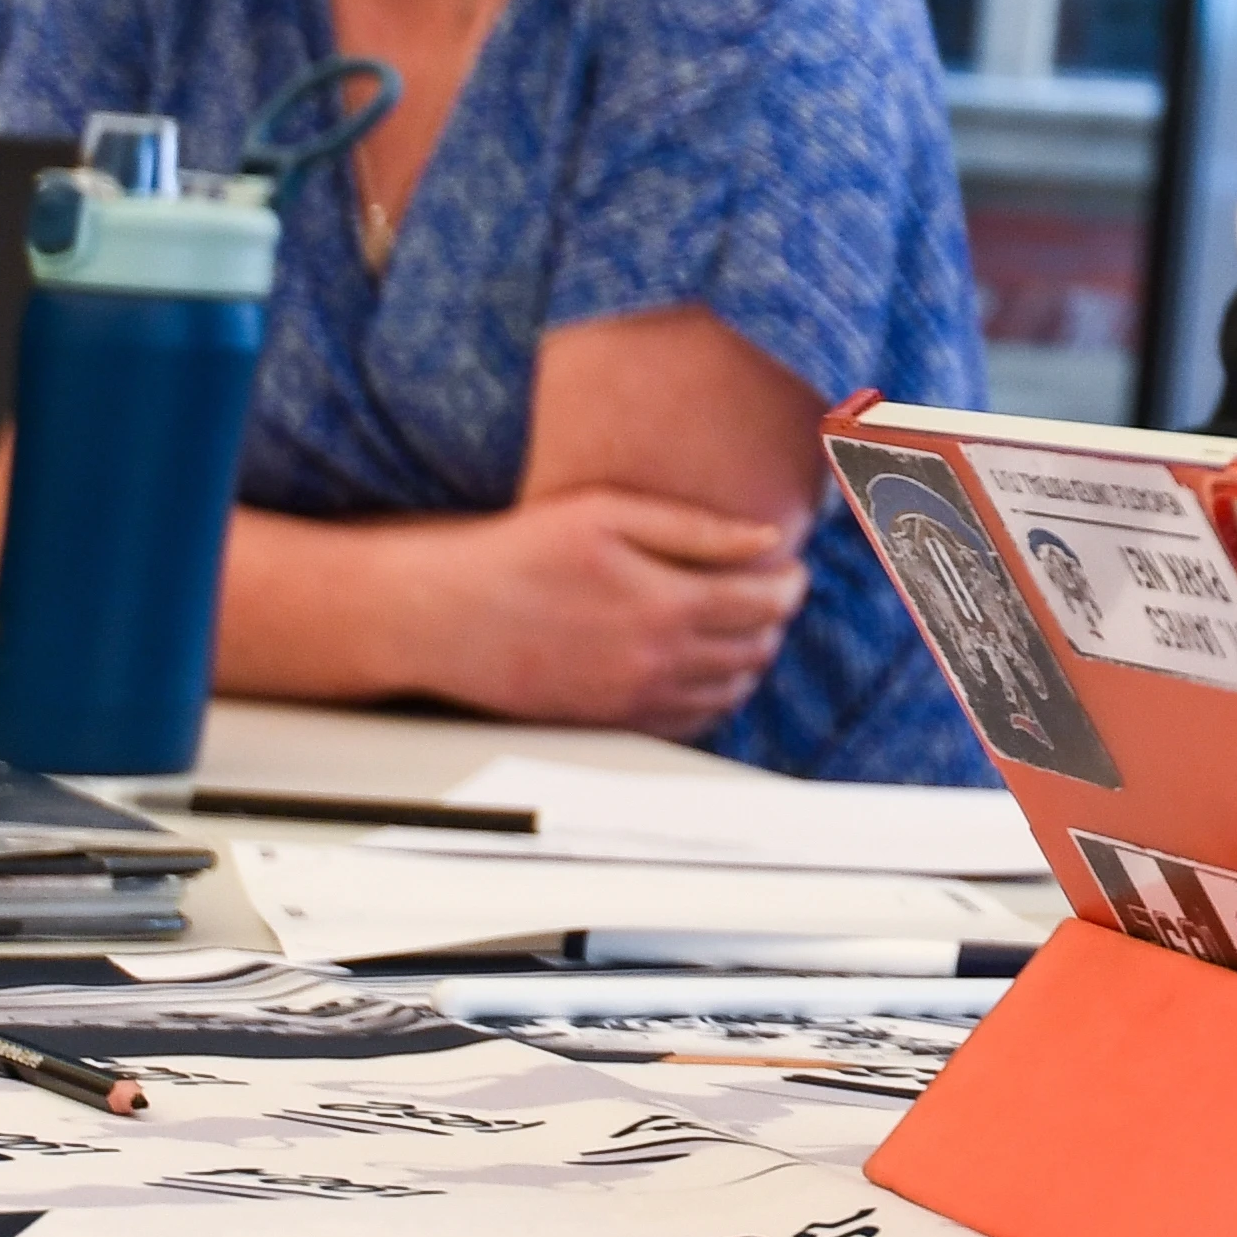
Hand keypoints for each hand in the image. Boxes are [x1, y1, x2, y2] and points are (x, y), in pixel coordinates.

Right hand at [427, 486, 810, 734]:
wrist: (444, 614)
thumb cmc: (520, 552)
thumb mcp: (608, 513)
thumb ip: (695, 528)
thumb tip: (767, 537)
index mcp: (664, 605)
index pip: (766, 605)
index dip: (791, 584)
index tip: (791, 568)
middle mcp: (655, 662)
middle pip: (755, 650)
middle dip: (774, 620)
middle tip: (770, 592)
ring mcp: (631, 700)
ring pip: (727, 692)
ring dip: (748, 660)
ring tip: (741, 627)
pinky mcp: (607, 722)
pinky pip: (687, 723)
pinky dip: (712, 698)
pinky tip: (703, 668)